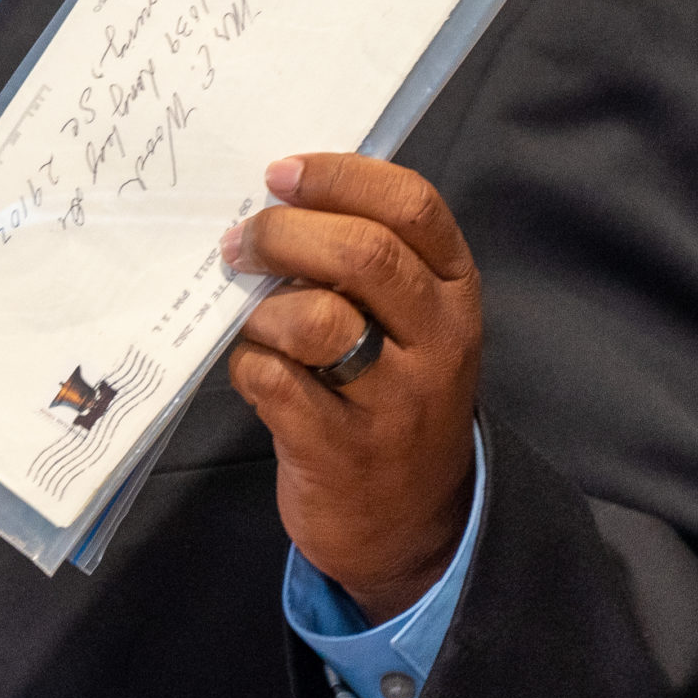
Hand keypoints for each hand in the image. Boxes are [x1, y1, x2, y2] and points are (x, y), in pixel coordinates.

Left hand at [221, 153, 482, 622]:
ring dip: (265, 307)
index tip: (279, 173)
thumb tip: (277, 200)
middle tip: (242, 239)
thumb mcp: (413, 323)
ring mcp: (394, 401)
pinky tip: (254, 366)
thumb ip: (368, 262)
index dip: (339, 176)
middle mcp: (437, 340)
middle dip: (286, 234)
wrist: (414, 523)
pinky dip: (249, 362)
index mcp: (455, 290)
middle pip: (364, 254)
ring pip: (318, 321)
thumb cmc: (396, 396)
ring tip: (251, 316)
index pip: (413, 205)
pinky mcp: (342, 451)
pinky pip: (276, 383)